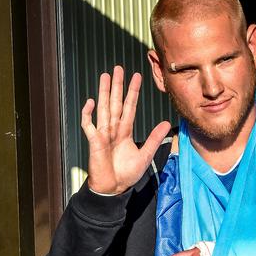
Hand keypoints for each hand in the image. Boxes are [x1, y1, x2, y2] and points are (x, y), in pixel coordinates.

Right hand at [81, 65, 171, 194]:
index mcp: (125, 131)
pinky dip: (88, 114)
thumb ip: (154, 138)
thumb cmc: (127, 173)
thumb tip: (167, 123)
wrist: (114, 188)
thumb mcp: (145, 155)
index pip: (130, 107)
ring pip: (103, 108)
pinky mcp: (94, 142)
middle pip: (115, 102)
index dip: (133, 92)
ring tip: (104, 76)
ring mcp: (103, 134)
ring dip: (103, 92)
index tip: (137, 76)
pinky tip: (90, 102)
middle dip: (117, 85)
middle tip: (118, 67)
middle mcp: (114, 129)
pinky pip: (89, 125)